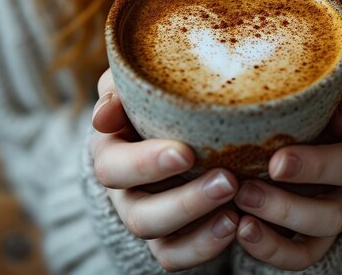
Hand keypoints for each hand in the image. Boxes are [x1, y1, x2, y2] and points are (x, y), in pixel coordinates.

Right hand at [90, 69, 238, 271]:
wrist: (174, 128)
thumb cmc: (154, 100)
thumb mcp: (135, 85)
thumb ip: (120, 87)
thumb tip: (105, 114)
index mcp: (111, 151)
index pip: (114, 167)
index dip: (145, 164)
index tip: (185, 153)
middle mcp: (123, 191)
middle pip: (139, 213)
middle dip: (184, 201)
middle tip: (226, 180)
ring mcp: (145, 217)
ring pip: (159, 238)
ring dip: (199, 224)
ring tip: (236, 209)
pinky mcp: (166, 238)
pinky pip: (175, 256)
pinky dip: (204, 246)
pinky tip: (235, 224)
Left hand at [234, 85, 341, 270]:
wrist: (297, 133)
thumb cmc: (310, 108)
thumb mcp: (324, 94)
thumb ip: (336, 98)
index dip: (316, 166)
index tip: (276, 162)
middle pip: (333, 214)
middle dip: (287, 206)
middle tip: (246, 191)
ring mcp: (332, 220)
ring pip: (313, 240)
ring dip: (274, 231)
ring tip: (239, 215)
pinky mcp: (309, 239)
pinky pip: (296, 257)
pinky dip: (269, 250)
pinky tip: (242, 231)